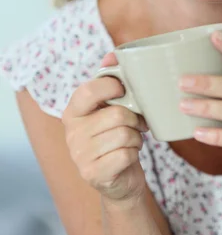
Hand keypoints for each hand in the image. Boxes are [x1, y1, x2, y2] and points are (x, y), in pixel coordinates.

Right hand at [62, 52, 148, 203]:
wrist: (119, 178)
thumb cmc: (117, 136)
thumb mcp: (111, 108)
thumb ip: (110, 80)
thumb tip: (112, 56)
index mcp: (72, 112)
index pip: (88, 91)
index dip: (111, 87)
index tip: (123, 90)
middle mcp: (71, 133)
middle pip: (117, 115)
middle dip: (135, 120)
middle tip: (136, 124)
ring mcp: (79, 155)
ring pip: (124, 134)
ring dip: (136, 138)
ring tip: (131, 140)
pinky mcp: (92, 173)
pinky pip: (126, 154)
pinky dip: (134, 153)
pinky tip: (128, 156)